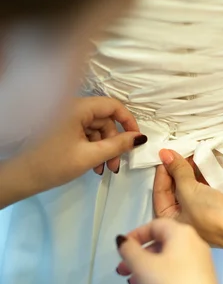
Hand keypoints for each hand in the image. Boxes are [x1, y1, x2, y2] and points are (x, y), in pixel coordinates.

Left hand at [0, 96, 147, 207]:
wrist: (22, 177)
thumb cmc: (53, 164)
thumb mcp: (90, 156)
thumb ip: (117, 145)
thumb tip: (140, 138)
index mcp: (77, 108)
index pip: (112, 106)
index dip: (128, 121)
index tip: (136, 140)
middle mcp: (72, 108)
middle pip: (104, 120)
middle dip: (114, 143)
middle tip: (115, 166)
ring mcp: (66, 118)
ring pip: (96, 130)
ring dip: (104, 149)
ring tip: (103, 170)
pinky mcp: (62, 128)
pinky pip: (85, 135)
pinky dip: (92, 149)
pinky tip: (93, 166)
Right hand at [116, 219, 220, 283]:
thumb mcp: (142, 265)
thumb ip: (129, 250)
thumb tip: (123, 242)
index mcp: (182, 233)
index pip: (154, 224)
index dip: (136, 235)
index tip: (125, 245)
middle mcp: (195, 244)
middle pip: (161, 242)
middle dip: (139, 255)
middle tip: (125, 265)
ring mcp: (201, 261)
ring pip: (168, 258)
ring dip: (148, 267)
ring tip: (134, 280)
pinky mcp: (203, 279)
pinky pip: (178, 270)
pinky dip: (162, 275)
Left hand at [152, 149, 222, 259]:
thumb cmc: (209, 213)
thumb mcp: (188, 191)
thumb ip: (177, 171)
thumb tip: (164, 153)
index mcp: (168, 220)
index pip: (159, 191)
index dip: (162, 171)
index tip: (167, 154)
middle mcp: (181, 216)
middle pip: (173, 188)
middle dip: (177, 169)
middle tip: (181, 151)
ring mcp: (198, 210)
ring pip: (189, 185)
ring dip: (190, 170)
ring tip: (193, 153)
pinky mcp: (213, 204)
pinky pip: (203, 186)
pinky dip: (202, 174)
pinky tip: (205, 161)